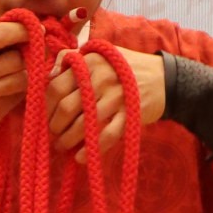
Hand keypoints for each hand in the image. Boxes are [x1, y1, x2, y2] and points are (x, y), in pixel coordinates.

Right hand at [0, 20, 28, 138]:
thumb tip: (22, 30)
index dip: (20, 30)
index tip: (35, 28)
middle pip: (15, 58)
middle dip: (28, 53)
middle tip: (33, 50)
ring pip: (23, 79)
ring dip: (28, 72)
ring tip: (21, 69)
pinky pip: (19, 96)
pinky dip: (21, 89)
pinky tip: (13, 86)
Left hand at [47, 45, 165, 154]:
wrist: (165, 78)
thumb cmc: (126, 67)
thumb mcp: (100, 54)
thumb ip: (73, 59)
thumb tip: (49, 73)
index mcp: (91, 62)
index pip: (57, 86)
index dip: (48, 105)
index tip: (47, 115)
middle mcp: (102, 78)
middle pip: (67, 108)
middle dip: (55, 125)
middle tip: (54, 133)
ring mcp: (116, 98)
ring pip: (83, 124)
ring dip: (68, 140)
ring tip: (63, 146)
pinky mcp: (130, 116)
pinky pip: (106, 137)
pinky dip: (91, 150)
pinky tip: (81, 158)